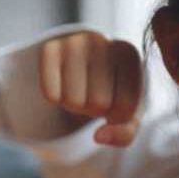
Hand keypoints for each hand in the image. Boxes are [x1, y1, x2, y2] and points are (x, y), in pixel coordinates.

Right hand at [38, 31, 142, 146]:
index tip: (117, 96)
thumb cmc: (114, 89)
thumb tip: (99, 137)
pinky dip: (56, 99)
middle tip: (94, 91)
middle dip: (95, 108)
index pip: (124, 107)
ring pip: (73, 101)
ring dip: (76, 105)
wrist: (88, 62)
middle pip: (98, 104)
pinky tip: (63, 83)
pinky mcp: (49, 48)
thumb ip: (125, 133)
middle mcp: (102, 40)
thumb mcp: (127, 113)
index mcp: (130, 54)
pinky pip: (50, 94)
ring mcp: (74, 41)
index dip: (118, 114)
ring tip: (81, 87)